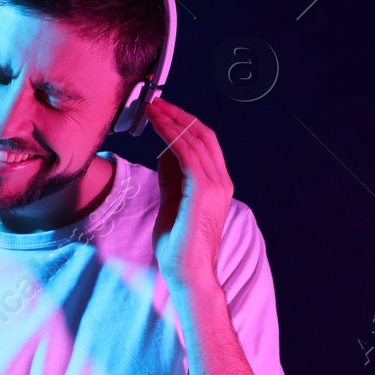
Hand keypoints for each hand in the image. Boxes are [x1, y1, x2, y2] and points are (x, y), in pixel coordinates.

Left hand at [145, 97, 232, 297]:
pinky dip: (171, 135)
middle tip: (156, 102)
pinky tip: (157, 125)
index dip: (184, 123)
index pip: (204, 143)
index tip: (163, 111)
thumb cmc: (178, 244)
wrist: (188, 272)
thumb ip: (172, 177)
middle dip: (179, 115)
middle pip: (203, 135)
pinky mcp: (203, 191)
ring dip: (172, 120)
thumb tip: (165, 150)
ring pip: (195, 140)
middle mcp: (221, 181)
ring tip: (152, 108)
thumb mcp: (172, 201)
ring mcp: (216, 185)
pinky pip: (187, 153)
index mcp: (217, 184)